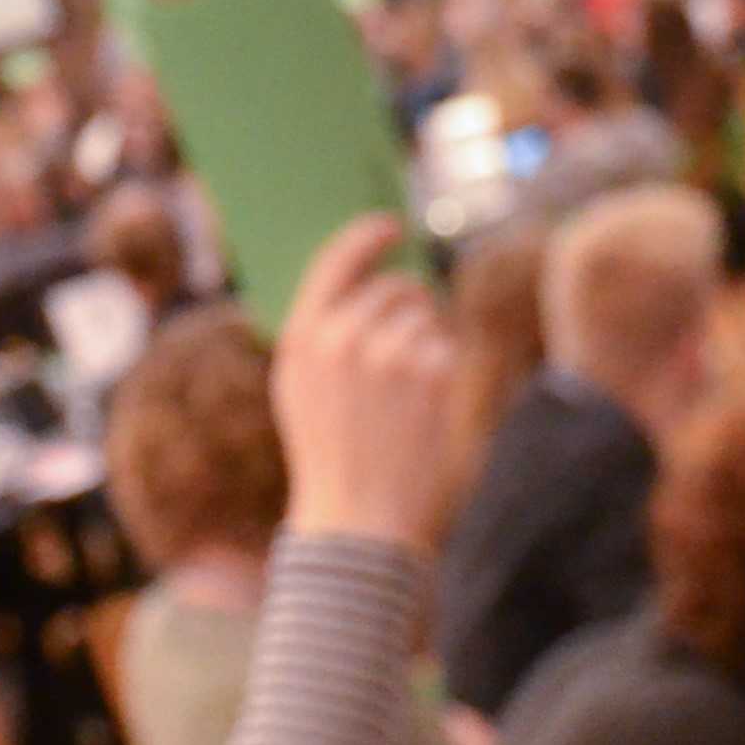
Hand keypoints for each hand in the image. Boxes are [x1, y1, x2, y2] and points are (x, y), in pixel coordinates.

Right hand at [274, 216, 465, 551]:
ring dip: (423, 342)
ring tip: (402, 394)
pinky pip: (444, 346)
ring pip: (425, 315)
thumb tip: (361, 277)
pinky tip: (419, 409)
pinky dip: (439, 370)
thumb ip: (320, 332)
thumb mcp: (299, 388)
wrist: (358, 517)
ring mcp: (389, 352)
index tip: (389, 226)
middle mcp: (343, 336)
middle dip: (406, 307)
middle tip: (402, 348)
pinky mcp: (431, 372)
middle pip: (394, 287)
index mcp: (302, 337)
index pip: (337, 260)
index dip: (367, 237)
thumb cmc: (327, 453)